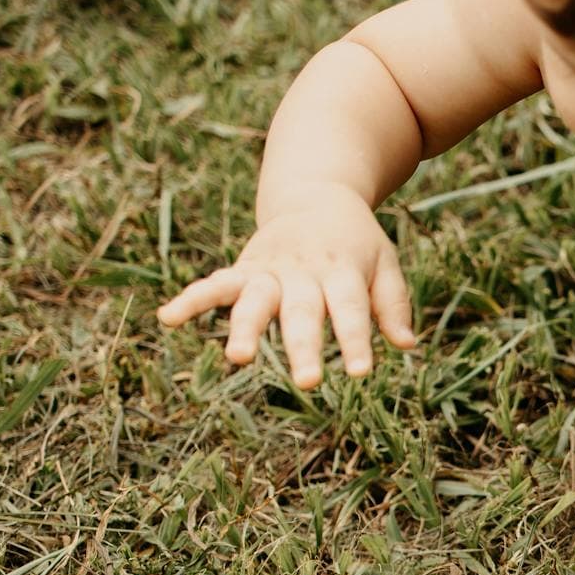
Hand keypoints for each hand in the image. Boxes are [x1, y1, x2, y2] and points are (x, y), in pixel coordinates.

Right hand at [155, 182, 416, 388]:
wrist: (316, 192)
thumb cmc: (356, 242)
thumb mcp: (384, 263)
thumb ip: (391, 303)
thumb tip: (407, 345)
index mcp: (343, 270)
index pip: (351, 310)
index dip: (356, 340)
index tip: (360, 372)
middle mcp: (304, 271)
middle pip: (302, 312)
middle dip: (303, 346)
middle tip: (308, 382)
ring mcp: (270, 269)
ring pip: (254, 300)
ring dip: (245, 328)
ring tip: (237, 358)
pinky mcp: (244, 270)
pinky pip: (215, 284)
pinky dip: (191, 299)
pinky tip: (167, 318)